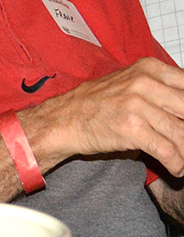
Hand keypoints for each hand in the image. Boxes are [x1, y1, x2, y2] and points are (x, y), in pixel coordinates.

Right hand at [29, 57, 183, 175]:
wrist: (64, 119)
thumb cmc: (97, 104)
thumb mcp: (131, 84)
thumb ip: (162, 91)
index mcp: (149, 68)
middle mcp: (145, 82)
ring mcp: (137, 104)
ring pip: (182, 134)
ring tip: (182, 160)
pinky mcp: (131, 128)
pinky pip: (168, 151)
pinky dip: (176, 164)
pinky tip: (175, 168)